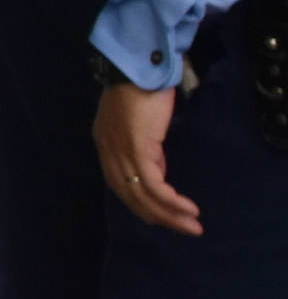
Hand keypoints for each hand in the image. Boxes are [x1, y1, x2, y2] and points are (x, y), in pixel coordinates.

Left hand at [96, 80, 200, 234]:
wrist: (139, 68)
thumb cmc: (141, 90)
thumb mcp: (139, 123)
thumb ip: (143, 144)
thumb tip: (158, 166)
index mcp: (106, 144)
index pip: (120, 185)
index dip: (141, 204)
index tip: (164, 217)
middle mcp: (108, 151)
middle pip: (130, 196)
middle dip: (158, 217)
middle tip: (184, 229)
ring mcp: (121, 152)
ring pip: (142, 196)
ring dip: (169, 215)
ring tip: (192, 227)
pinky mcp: (137, 149)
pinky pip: (154, 185)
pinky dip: (171, 201)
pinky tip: (187, 209)